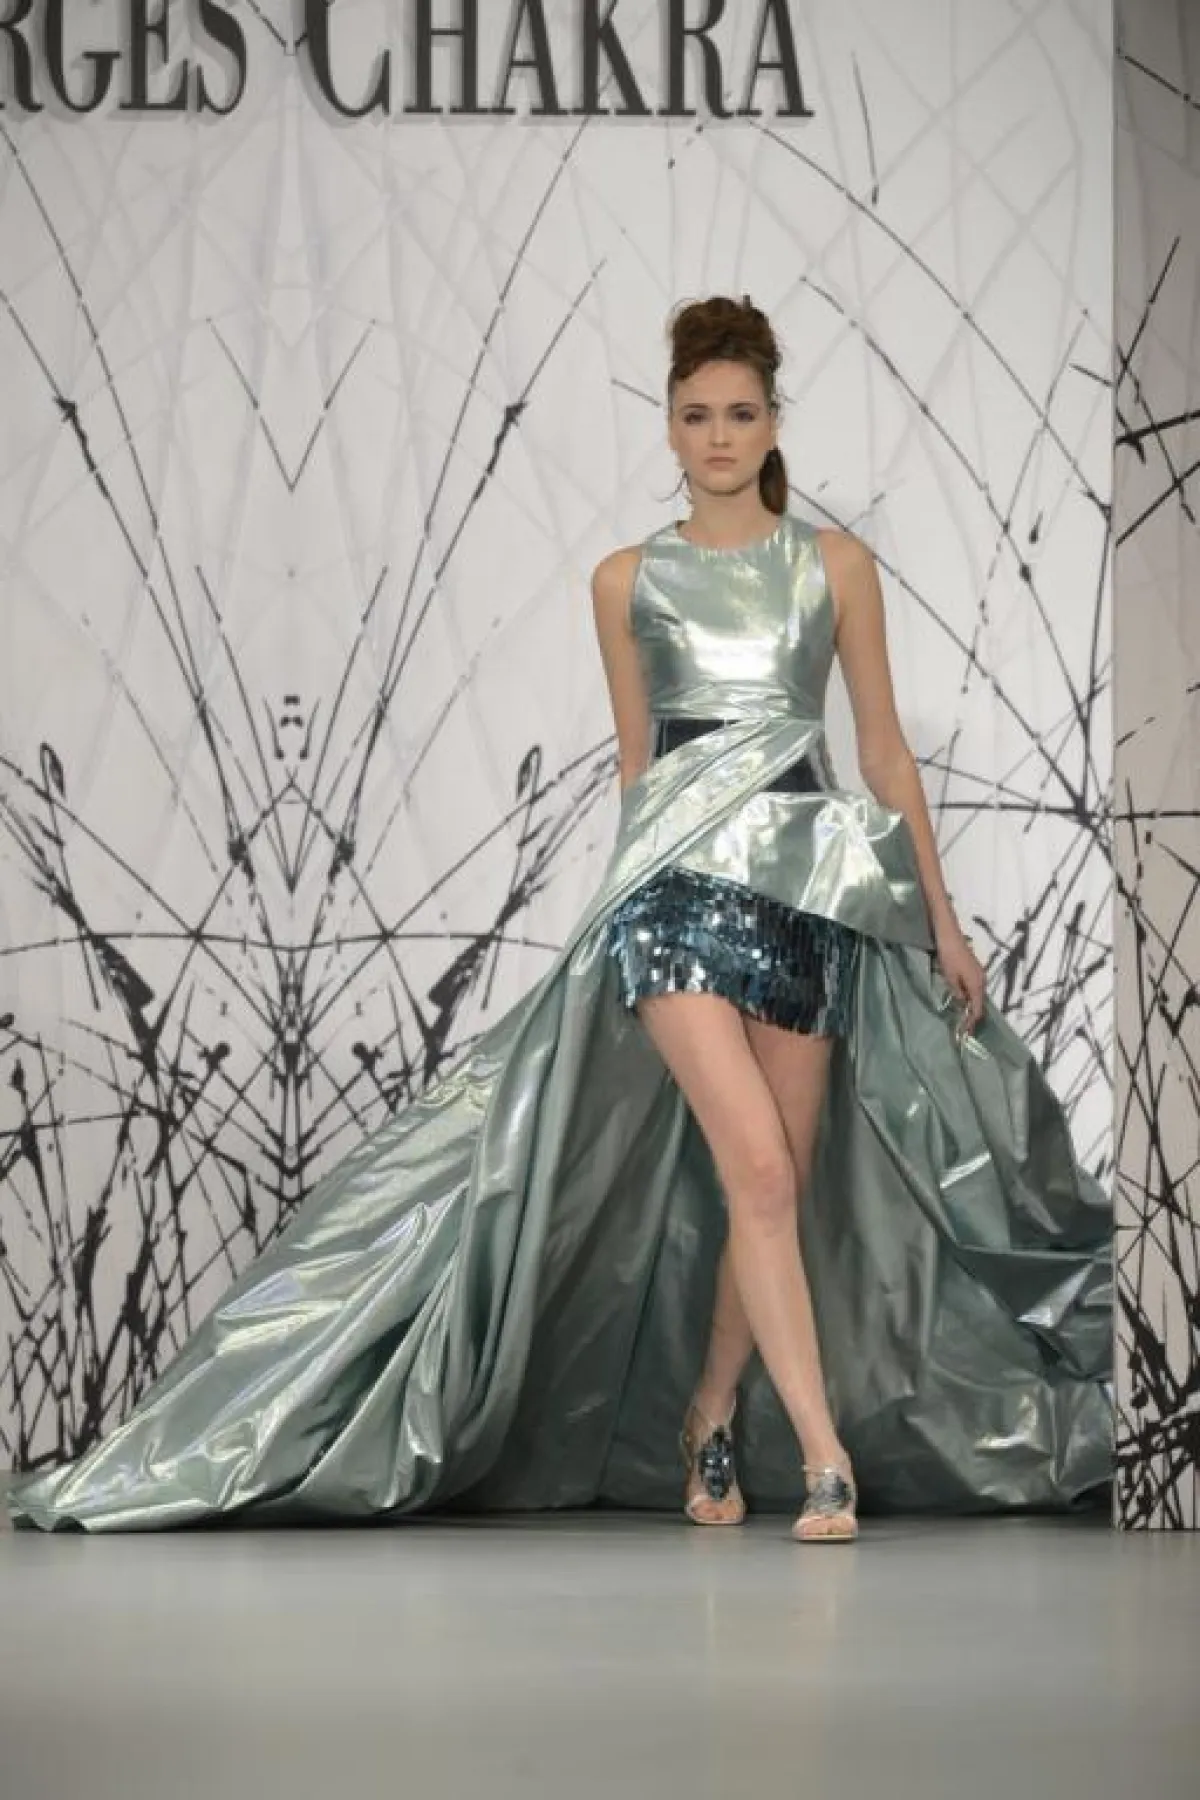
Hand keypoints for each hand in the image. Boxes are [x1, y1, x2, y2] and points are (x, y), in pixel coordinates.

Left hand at [934, 916, 985, 1037]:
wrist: (948, 935)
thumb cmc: (948, 956)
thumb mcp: (950, 977)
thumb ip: (957, 993)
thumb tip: (962, 1005)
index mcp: (977, 984)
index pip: (978, 1009)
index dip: (972, 1021)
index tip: (965, 1033)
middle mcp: (982, 980)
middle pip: (979, 1002)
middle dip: (972, 1014)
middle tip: (962, 1027)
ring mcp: (979, 973)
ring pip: (977, 994)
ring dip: (970, 1005)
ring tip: (961, 1015)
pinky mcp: (974, 969)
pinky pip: (974, 987)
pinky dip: (969, 995)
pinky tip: (961, 998)